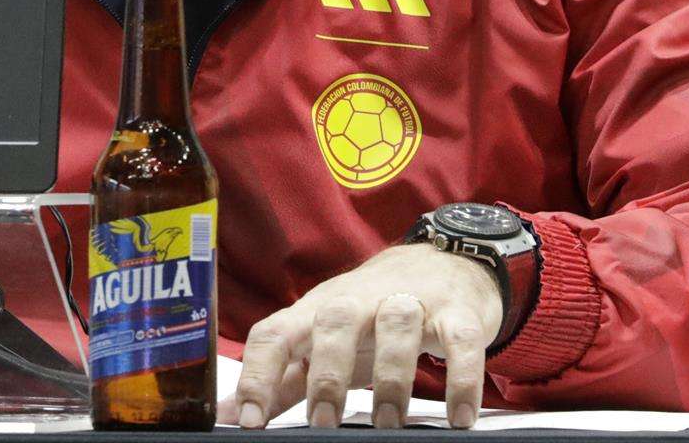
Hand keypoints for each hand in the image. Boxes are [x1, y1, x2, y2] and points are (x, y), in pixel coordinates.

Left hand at [221, 243, 501, 429]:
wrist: (441, 263)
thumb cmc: (370, 314)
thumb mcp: (322, 341)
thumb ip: (281, 378)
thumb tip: (228, 414)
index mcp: (316, 309)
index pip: (276, 331)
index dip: (258, 373)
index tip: (250, 421)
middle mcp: (359, 299)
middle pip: (334, 320)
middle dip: (327, 372)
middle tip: (323, 424)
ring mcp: (410, 300)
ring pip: (397, 324)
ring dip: (392, 377)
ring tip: (388, 424)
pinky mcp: (457, 312)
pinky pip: (460, 340)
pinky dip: (460, 378)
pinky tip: (457, 418)